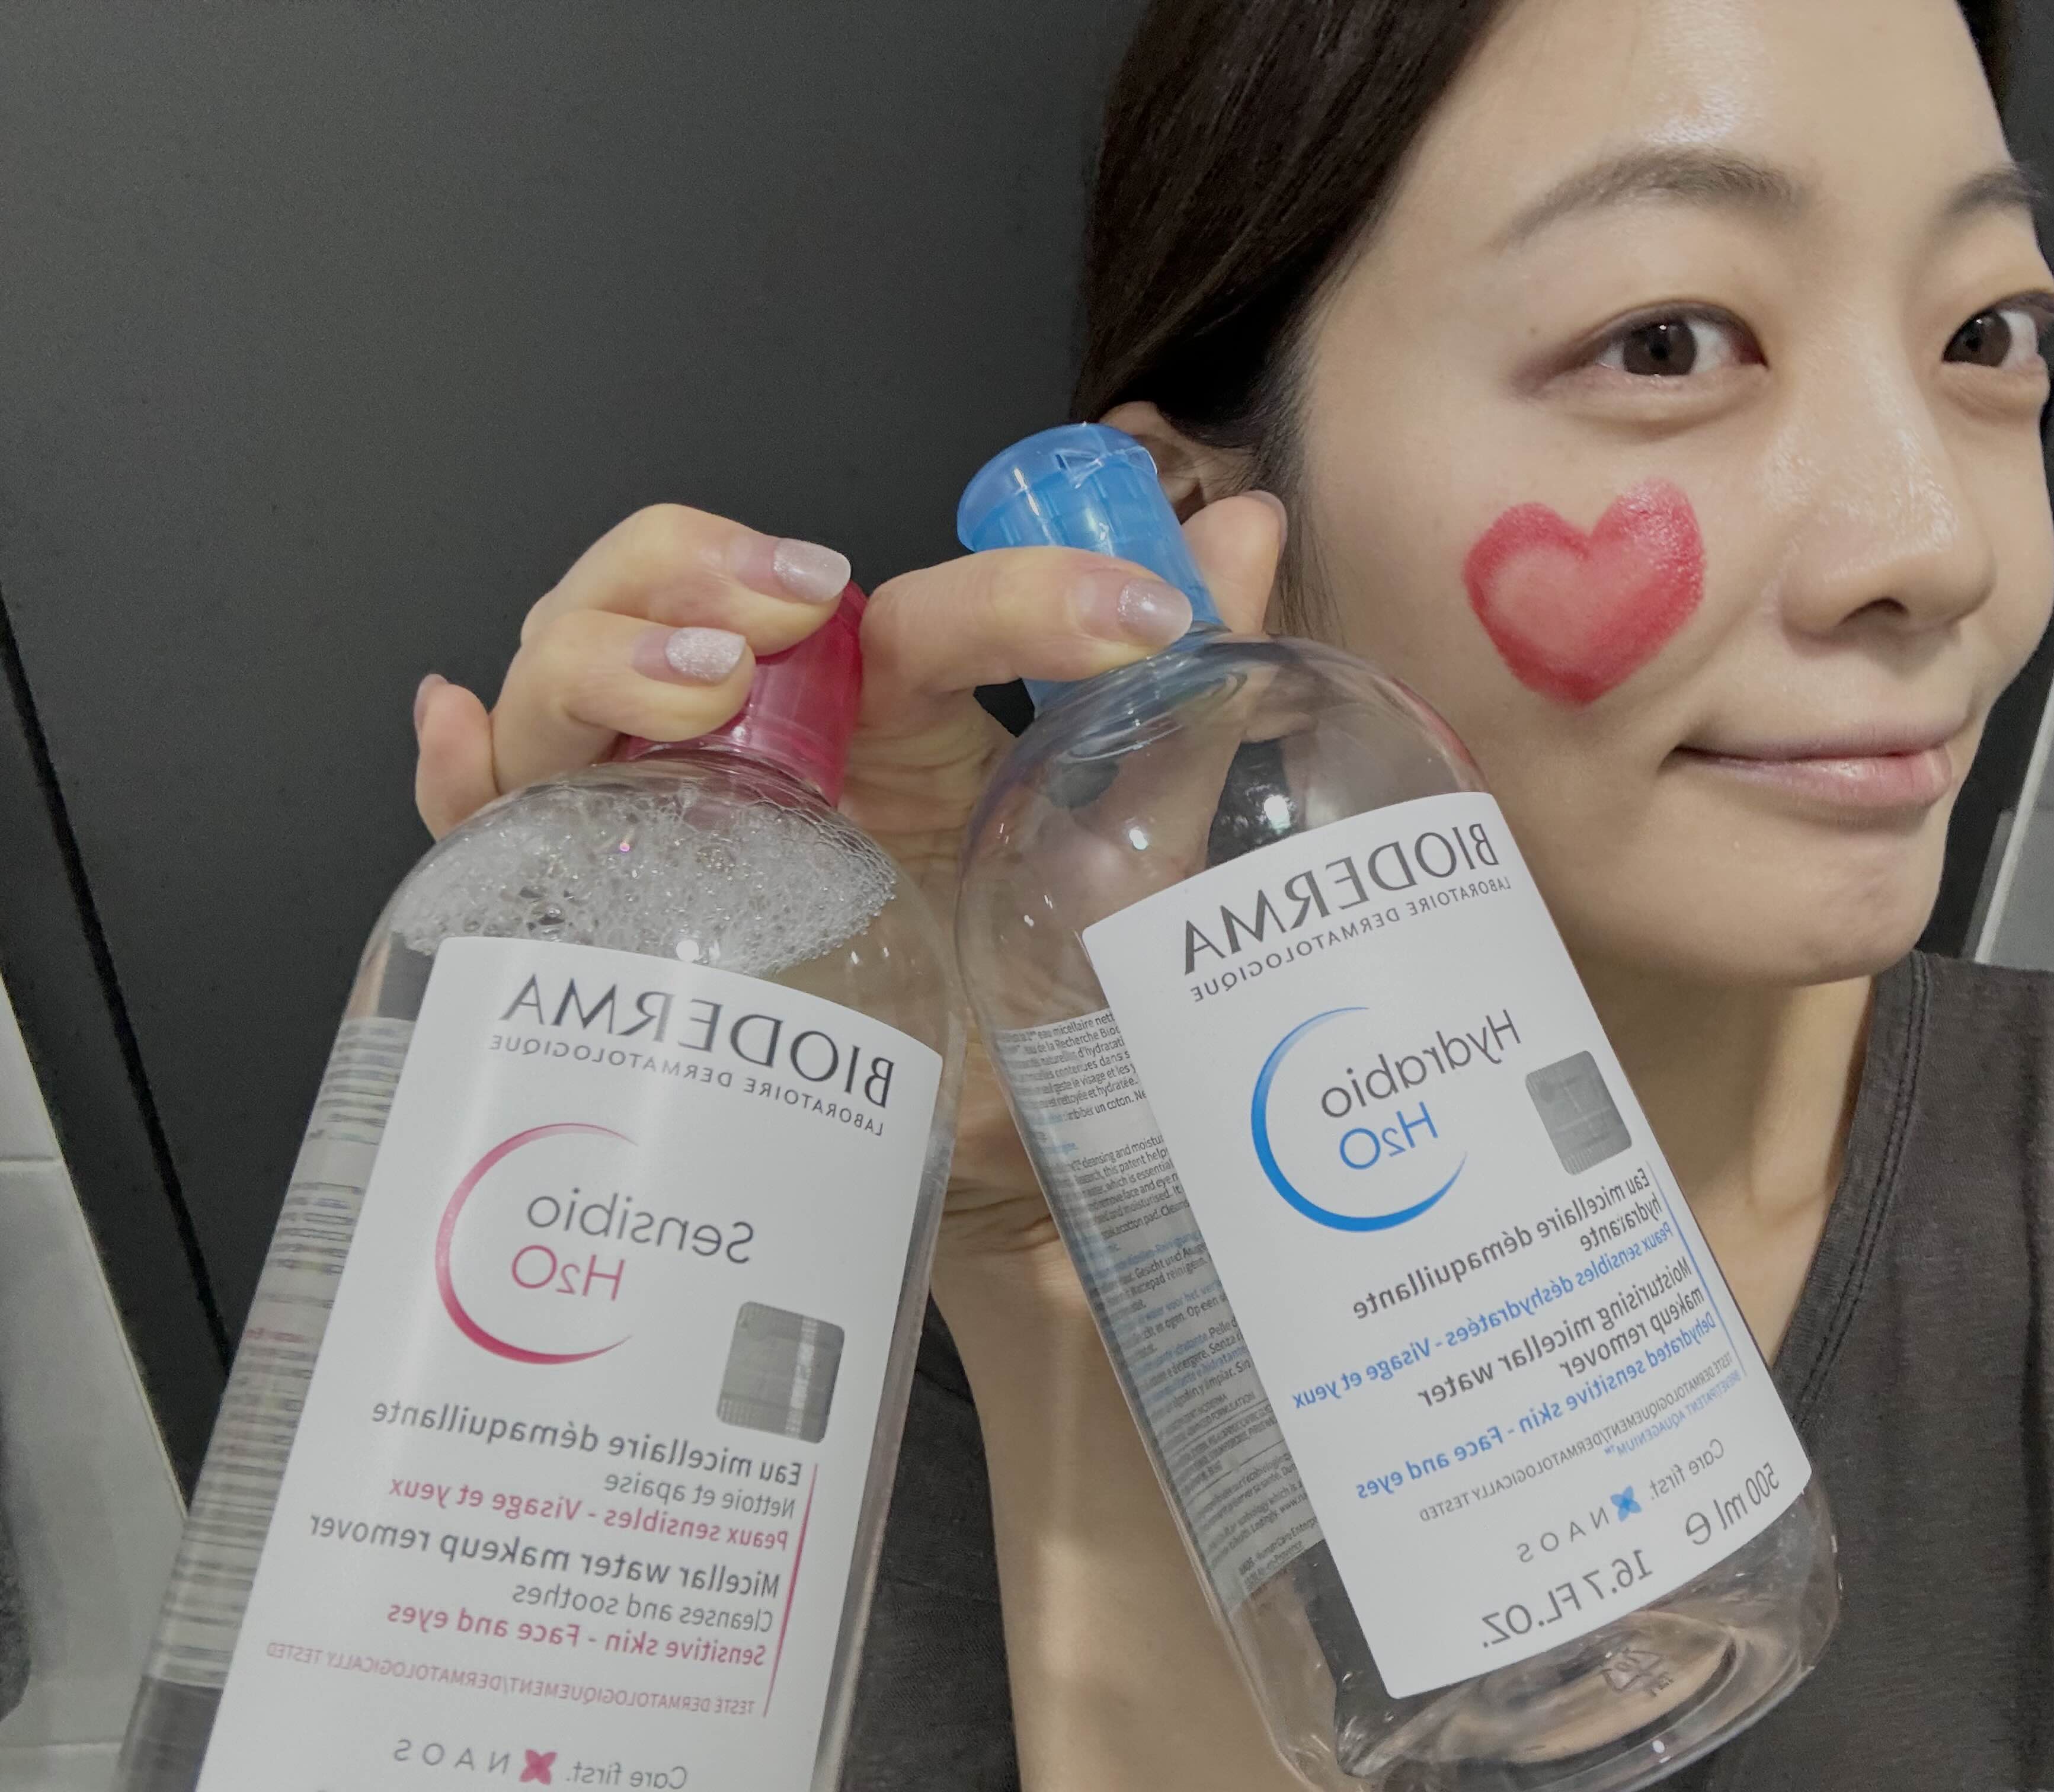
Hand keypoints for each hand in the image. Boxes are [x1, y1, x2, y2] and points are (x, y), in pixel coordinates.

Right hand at [412, 496, 1284, 1293]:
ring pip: (562, 675)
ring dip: (603, 647)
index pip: (906, 615)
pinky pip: (490, 823)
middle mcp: (758, 749)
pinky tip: (457, 728)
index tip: (1133, 615)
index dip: (1011, 585)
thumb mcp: (1128, 866)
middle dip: (701, 562)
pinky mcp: (595, 909)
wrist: (983, 1193)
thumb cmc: (1043, 1021)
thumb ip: (1183, 708)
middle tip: (798, 596)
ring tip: (700, 681)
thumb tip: (1252, 525)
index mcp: (885, 719)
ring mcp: (662, 819)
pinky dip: (459, 768)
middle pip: (664, 589)